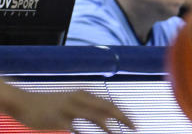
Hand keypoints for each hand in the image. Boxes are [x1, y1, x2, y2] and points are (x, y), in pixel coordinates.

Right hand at [0, 83, 134, 132]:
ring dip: (109, 128)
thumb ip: (88, 110)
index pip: (110, 104)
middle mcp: (81, 99)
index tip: (133, 124)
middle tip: (135, 128)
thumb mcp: (72, 104)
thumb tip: (105, 119)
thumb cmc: (50, 106)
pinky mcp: (59, 118)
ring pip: (96, 117)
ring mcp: (70, 108)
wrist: (24, 103)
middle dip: (123, 118)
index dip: (123, 114)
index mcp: (85, 95)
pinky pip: (76, 128)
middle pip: (108, 108)